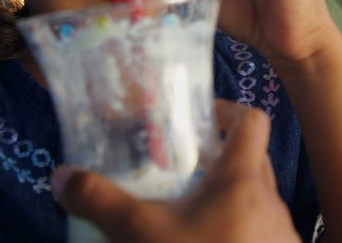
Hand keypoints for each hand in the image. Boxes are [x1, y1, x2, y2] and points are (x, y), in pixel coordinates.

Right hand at [53, 101, 299, 242]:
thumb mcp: (139, 233)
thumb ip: (99, 202)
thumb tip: (62, 177)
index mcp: (242, 178)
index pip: (252, 120)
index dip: (226, 112)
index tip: (197, 120)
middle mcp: (270, 200)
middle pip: (252, 161)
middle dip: (218, 161)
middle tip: (179, 171)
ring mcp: (279, 234)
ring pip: (255, 202)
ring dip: (225, 203)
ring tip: (185, 220)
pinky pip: (258, 235)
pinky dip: (233, 235)